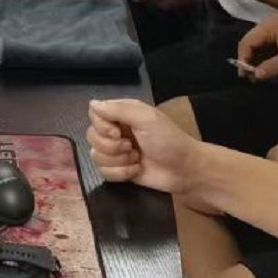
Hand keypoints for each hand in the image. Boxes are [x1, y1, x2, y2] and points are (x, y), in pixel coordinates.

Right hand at [85, 98, 203, 193]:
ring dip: (118, 160)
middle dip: (111, 147)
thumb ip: (118, 110)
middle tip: (132, 147)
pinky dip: (121, 173)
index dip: (102, 126)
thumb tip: (91, 103)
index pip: (94, 115)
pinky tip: (136, 170)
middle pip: (92, 136)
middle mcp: (116, 131)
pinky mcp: (119, 171)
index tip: (118, 133)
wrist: (185, 170)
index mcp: (122, 114)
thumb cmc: (169, 140)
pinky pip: (104, 173)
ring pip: (96, 156)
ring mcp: (117, 152)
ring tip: (136, 159)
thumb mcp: (146, 119)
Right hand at [237, 12, 277, 80]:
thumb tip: (256, 75)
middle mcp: (267, 26)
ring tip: (266, 77)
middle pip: (250, 45)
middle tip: (255, 80)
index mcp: (268, 27)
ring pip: (258, 48)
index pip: (246, 43)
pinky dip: (268, 60)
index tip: (246, 76)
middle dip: (251, 63)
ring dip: (260, 63)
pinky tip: (274, 71)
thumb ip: (273, 68)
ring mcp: (273, 30)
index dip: (243, 60)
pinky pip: (267, 48)